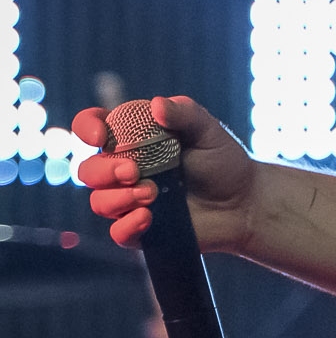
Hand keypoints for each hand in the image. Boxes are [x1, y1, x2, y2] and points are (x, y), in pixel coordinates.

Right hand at [73, 96, 259, 251]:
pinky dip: (127, 225)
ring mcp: (130, 200)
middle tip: (133, 171)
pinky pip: (118, 233)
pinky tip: (147, 217)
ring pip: (99, 202)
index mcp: (133, 140)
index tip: (100, 135)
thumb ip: (184, 114)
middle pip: (89, 170)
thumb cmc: (223, 161)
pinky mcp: (141, 229)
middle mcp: (124, 169)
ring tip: (152, 194)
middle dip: (104, 170)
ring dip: (119, 198)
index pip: (94, 127)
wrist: (245, 202)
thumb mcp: (208, 131)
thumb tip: (157, 105)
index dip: (87, 127)